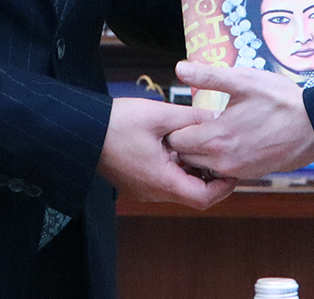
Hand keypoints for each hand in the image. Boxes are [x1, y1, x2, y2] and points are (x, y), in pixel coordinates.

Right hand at [97, 97, 235, 207]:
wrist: (81, 130)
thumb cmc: (118, 123)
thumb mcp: (160, 115)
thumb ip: (191, 118)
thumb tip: (217, 119)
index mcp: (162, 180)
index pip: (203, 198)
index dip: (224, 186)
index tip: (233, 167)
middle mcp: (154, 191)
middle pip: (193, 193)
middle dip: (210, 175)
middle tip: (222, 152)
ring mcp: (144, 188)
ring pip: (179, 186)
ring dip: (193, 169)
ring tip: (202, 143)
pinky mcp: (136, 180)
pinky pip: (165, 179)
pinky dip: (178, 166)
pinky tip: (179, 143)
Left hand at [166, 62, 313, 178]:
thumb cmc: (281, 99)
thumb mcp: (244, 80)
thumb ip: (209, 76)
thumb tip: (180, 68)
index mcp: (216, 136)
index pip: (176, 139)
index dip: (178, 125)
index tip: (186, 114)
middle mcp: (222, 160)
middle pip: (186, 156)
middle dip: (187, 140)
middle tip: (199, 121)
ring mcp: (237, 171)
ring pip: (203, 166)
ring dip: (202, 151)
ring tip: (214, 129)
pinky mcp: (250, 175)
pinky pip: (222, 171)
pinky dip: (219, 159)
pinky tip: (231, 140)